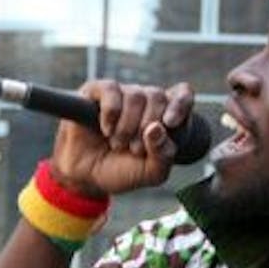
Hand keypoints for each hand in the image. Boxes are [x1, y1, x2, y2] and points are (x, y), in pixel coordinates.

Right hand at [49, 80, 195, 197]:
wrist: (86, 176)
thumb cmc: (122, 171)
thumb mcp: (151, 173)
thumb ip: (164, 154)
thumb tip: (157, 128)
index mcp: (165, 116)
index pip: (182, 94)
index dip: (180, 104)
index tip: (170, 123)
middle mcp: (146, 101)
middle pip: (158, 96)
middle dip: (147, 127)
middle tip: (135, 150)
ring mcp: (122, 94)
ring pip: (136, 96)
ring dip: (127, 127)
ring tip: (117, 144)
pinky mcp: (97, 92)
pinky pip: (111, 91)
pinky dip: (111, 113)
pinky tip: (106, 130)